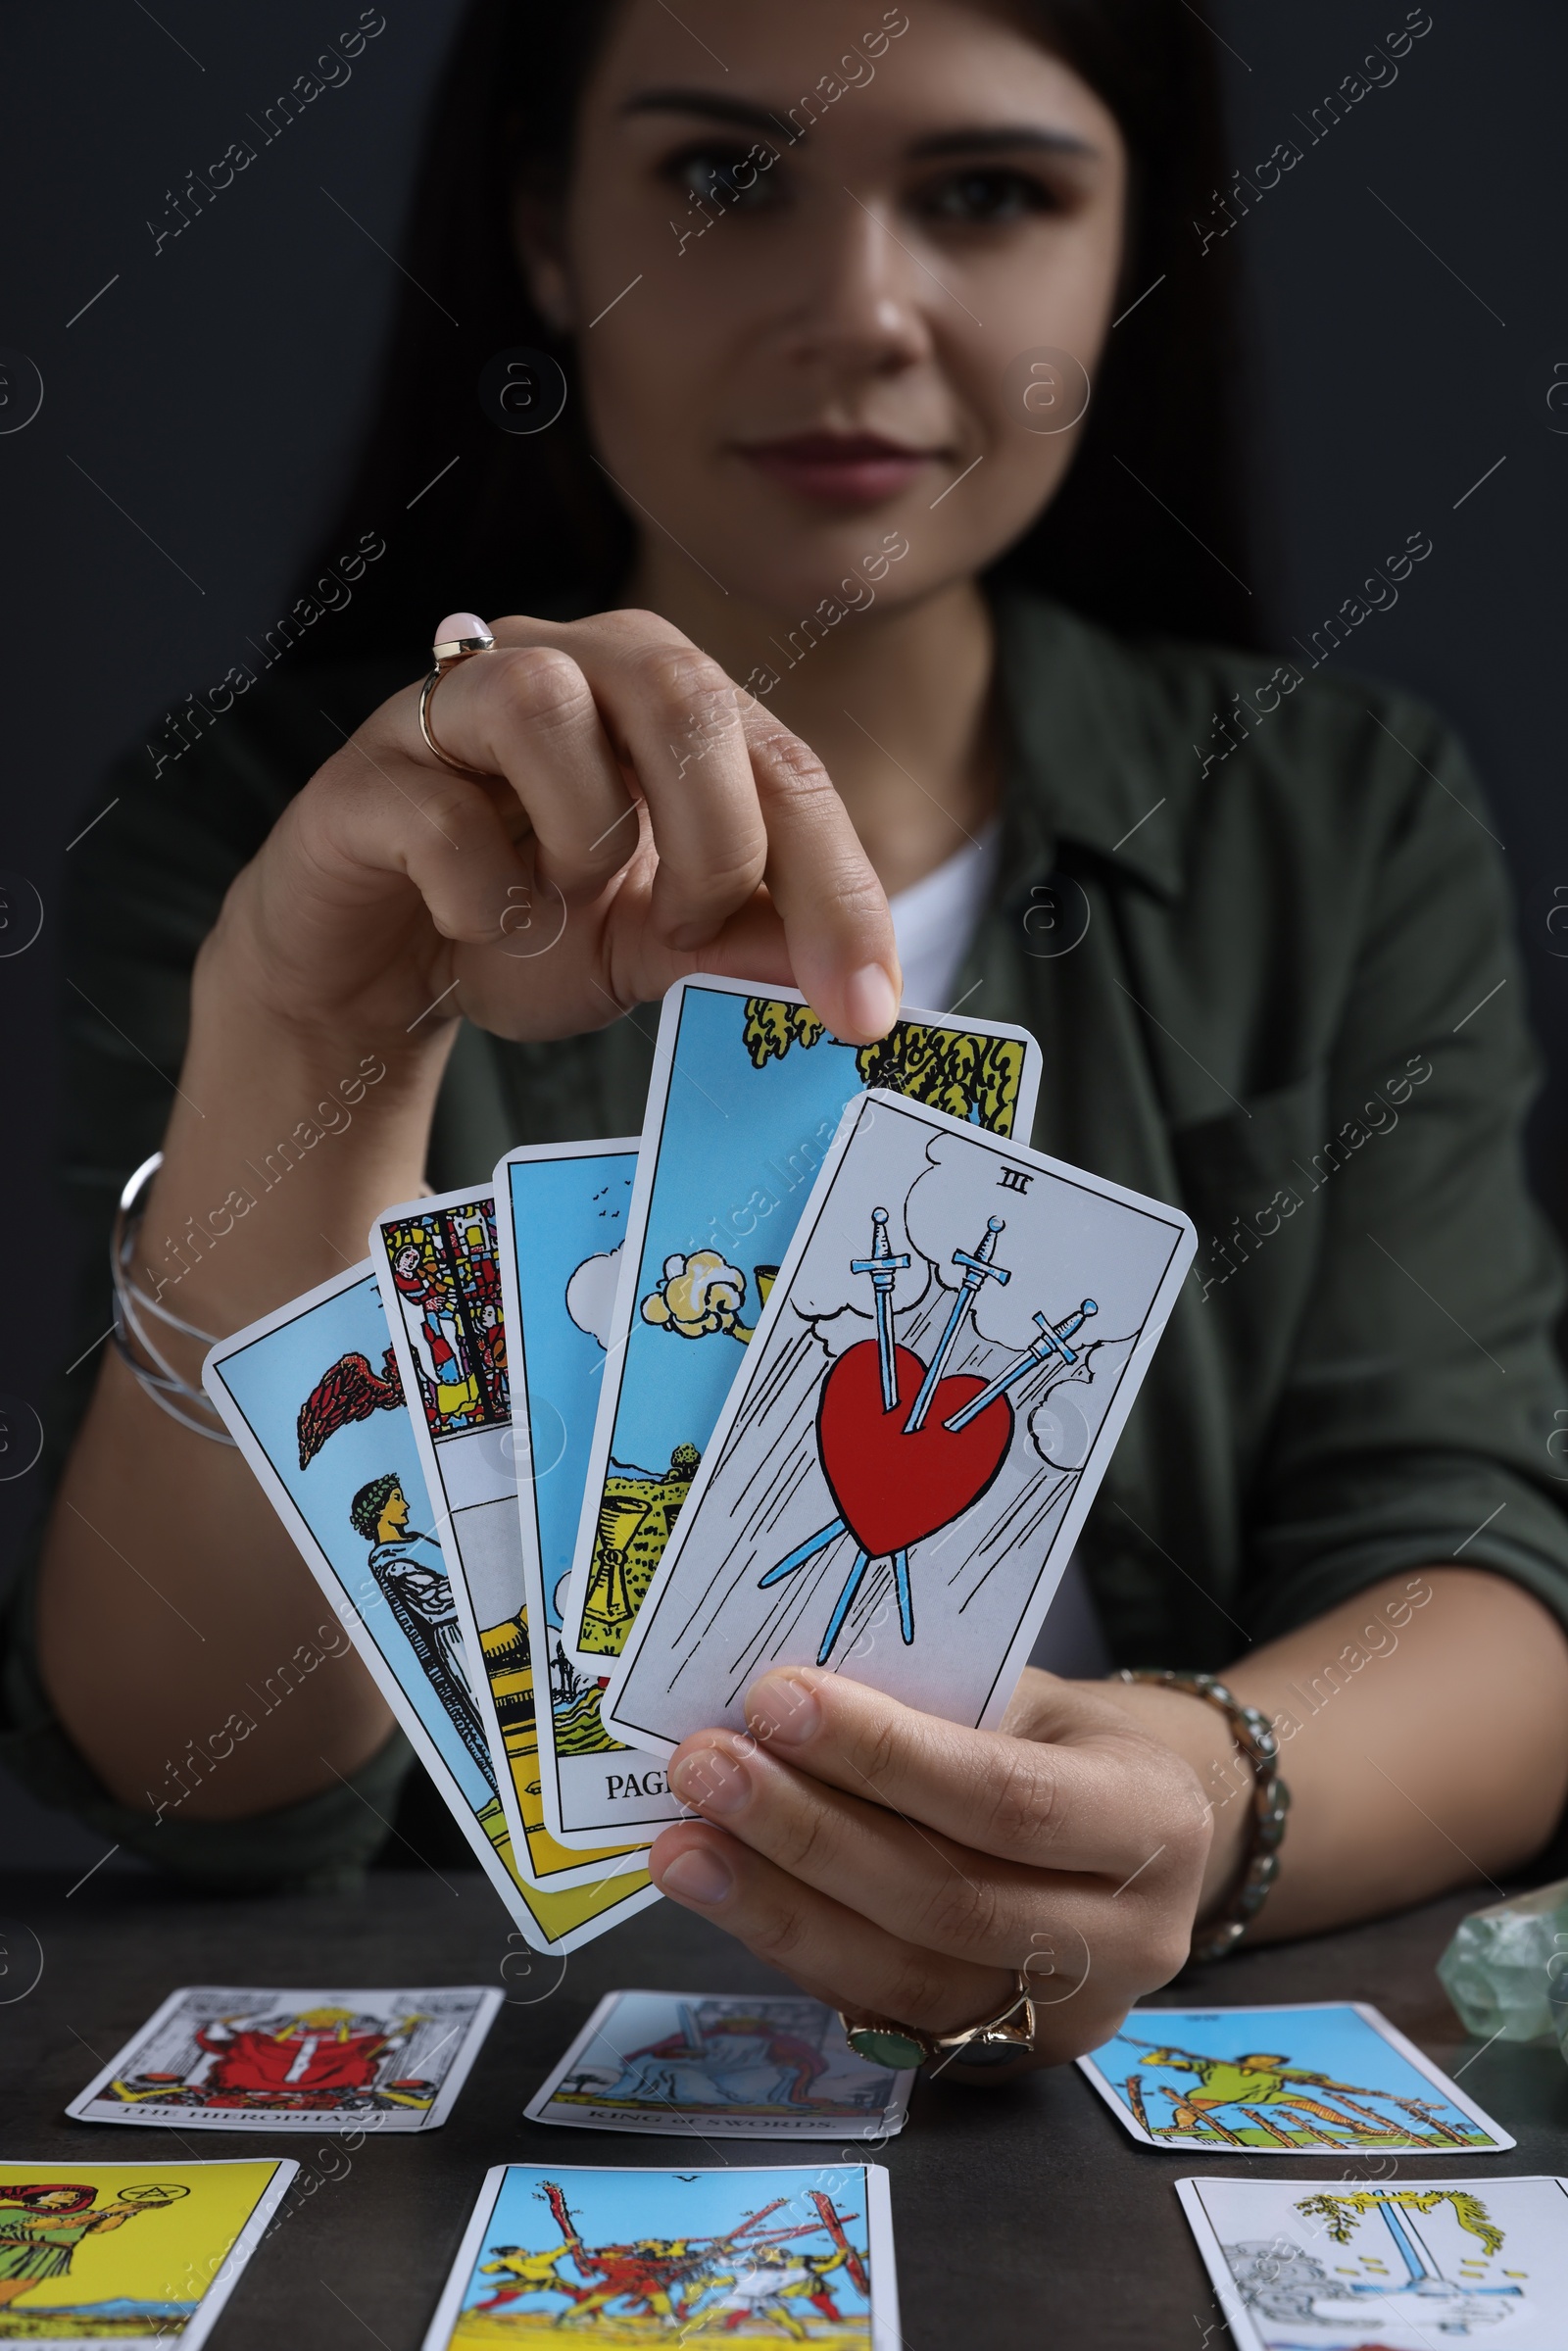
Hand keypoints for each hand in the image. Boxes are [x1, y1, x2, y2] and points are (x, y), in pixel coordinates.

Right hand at [207, 608, 900, 1054]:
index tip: (866, 1008)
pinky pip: (441, 811)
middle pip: (681, 690)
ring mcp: (455, 704)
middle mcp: (568, 668)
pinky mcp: (367, 771)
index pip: (784, 767)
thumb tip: (846, 976)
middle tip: (689, 933)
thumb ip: (740, 943)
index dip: (838, 889)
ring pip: (546, 702)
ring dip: (584, 839)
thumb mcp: (651, 948)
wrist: (370, 967)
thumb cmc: (517, 929)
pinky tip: (472, 922)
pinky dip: (478, 892)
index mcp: (661, 704)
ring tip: (561, 905)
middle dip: (717, 841)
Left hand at [649, 1666, 1214, 2067]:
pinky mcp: (994, 2057)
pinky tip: (723, 1891)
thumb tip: (782, 1703)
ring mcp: (1064, 2019)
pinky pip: (880, 2009)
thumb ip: (934, 1707)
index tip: (775, 1700)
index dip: (885, 1755)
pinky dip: (791, 1945)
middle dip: (809, 1832)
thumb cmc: (1060, 1740)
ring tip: (683, 1841)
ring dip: (774, 1904)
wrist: (1131, 1834)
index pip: (1007, 1799)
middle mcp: (1128, 1939)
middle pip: (946, 1900)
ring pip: (902, 1976)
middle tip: (705, 1769)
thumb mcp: (1029, 1696)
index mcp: (1154, 1821)